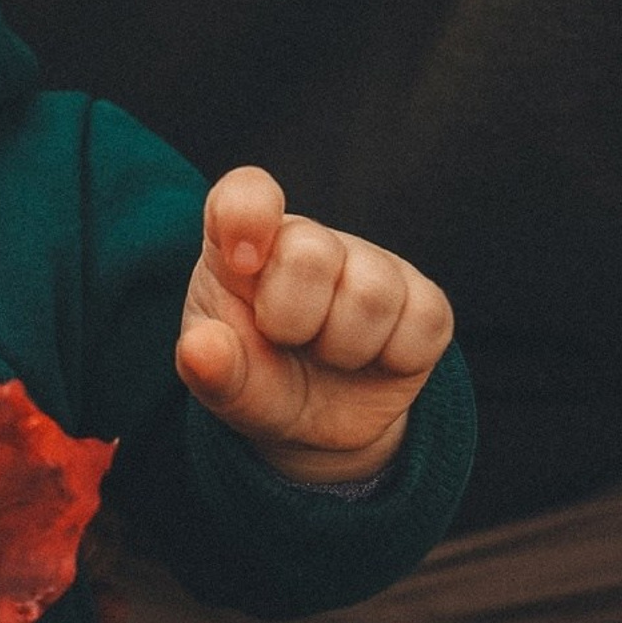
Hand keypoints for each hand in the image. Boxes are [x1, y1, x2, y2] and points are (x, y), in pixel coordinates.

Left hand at [177, 167, 451, 485]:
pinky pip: (422, 322)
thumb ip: (211, 370)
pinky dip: (392, 359)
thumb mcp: (227, 386)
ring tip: (327, 356)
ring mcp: (372, 266)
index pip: (245, 195)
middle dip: (292, 319)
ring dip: (343, 348)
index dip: (247, 215)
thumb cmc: (260, 383)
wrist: (315, 427)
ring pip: (371, 294)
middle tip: (285, 342)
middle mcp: (309, 242)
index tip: (242, 263)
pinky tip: (372, 361)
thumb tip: (199, 349)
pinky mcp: (422, 301)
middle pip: (310, 253)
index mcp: (242, 247)